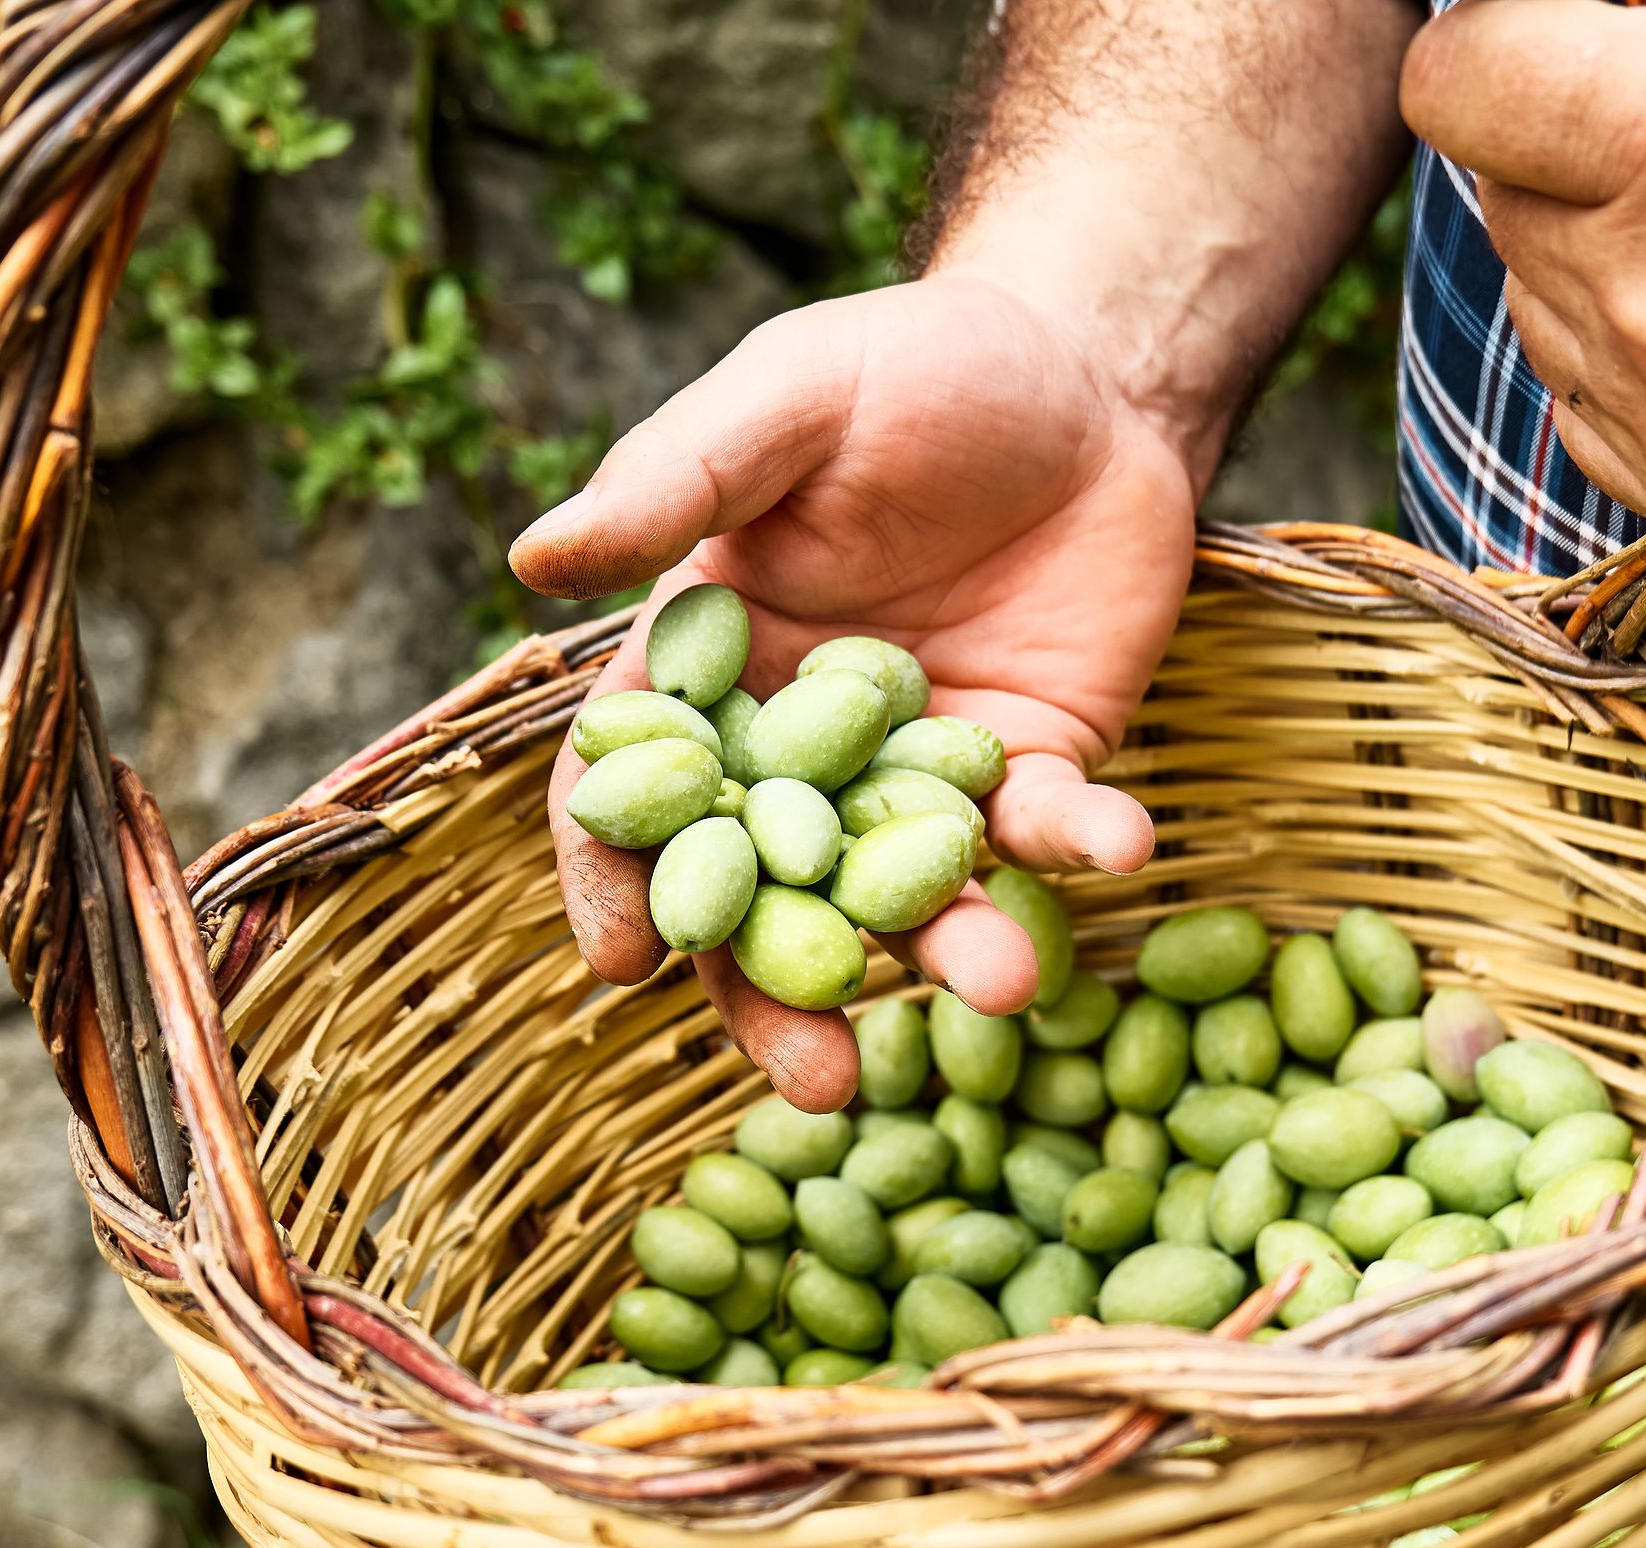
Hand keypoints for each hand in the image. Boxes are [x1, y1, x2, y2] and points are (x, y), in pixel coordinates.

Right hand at [510, 275, 1192, 1111]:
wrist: (1088, 372)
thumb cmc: (913, 369)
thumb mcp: (790, 398)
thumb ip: (677, 481)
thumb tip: (530, 556)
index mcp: (712, 670)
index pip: (642, 797)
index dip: (620, 879)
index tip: (625, 962)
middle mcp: (806, 749)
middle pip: (774, 896)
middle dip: (787, 992)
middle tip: (818, 1080)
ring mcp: (924, 774)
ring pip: (913, 894)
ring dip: (950, 951)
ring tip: (996, 990)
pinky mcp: (1039, 766)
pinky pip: (1050, 830)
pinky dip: (1079, 847)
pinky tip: (1115, 849)